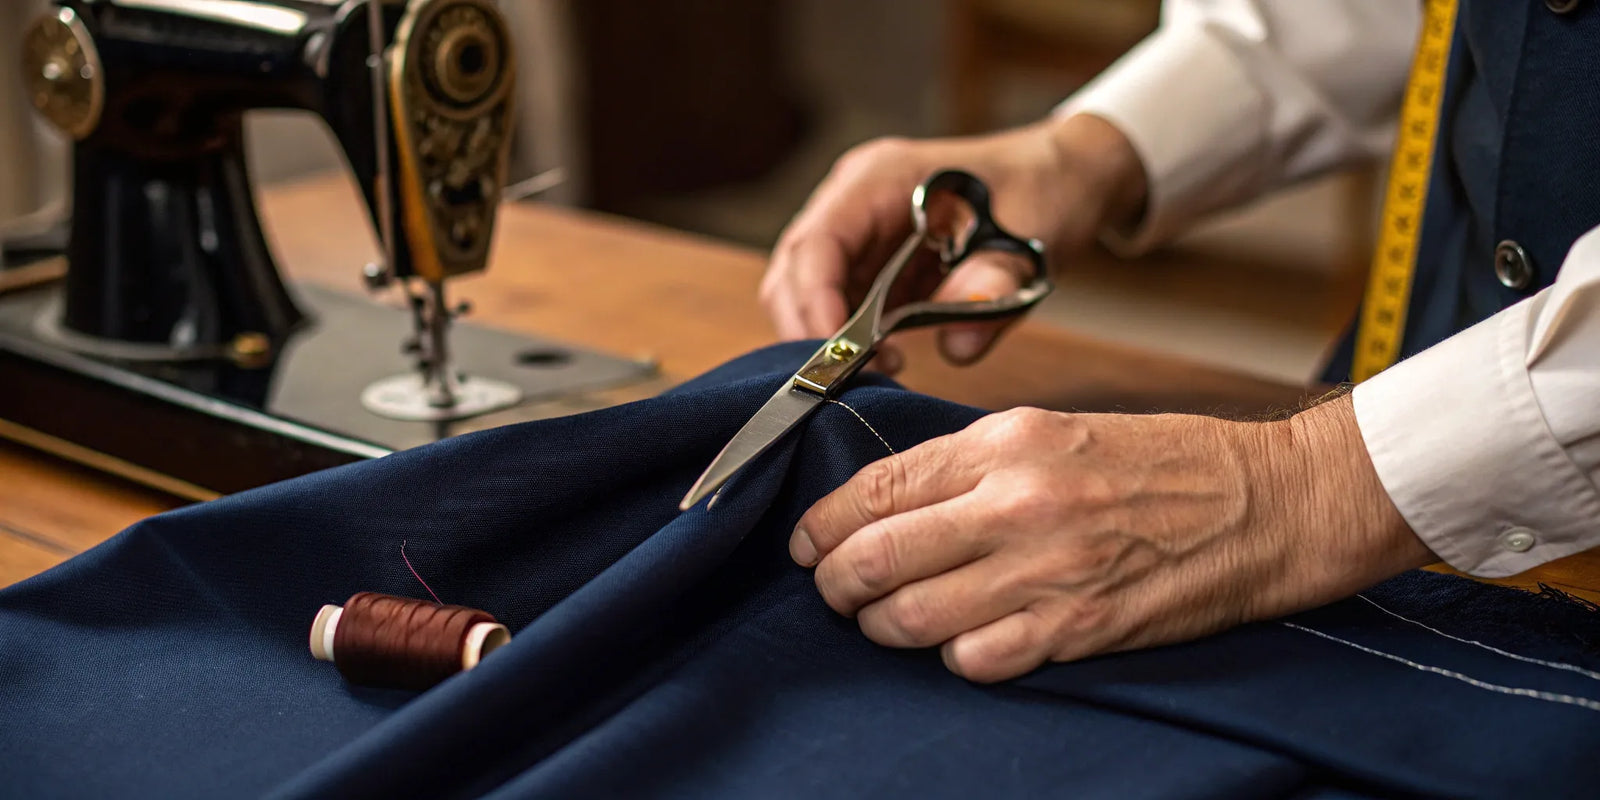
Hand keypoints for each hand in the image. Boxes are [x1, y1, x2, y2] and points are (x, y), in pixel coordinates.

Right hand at [759, 114, 1146, 372]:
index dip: (816, 302)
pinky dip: (850, 338)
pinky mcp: (871, 262)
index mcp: (879, 177)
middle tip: (854, 376)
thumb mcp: (1032, 232)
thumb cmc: (1044, 188)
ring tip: (882, 368)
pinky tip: (889, 358)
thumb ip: (995, 282)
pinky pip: (839, 304)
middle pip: (795, 270)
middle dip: (812, 329)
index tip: (841, 355)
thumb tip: (956, 346)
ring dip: (829, 338)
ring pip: (806, 292)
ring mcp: (859, 231)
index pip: (817, 242)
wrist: (1064, 176)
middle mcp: (854, 200)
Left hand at [788, 395, 1433, 682]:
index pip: (877, 487)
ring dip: (883, 626)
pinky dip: (953, 657)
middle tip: (833, 590)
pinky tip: (961, 643)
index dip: (824, 523)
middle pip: (876, 556)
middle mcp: (1016, 503)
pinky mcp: (1078, 629)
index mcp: (1006, 442)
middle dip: (836, 581)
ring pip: (912, 616)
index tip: (808, 542)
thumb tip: (892, 497)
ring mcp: (1046, 570)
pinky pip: (976, 660)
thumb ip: (973, 461)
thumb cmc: (1166, 462)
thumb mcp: (1056, 430)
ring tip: (885, 621)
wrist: (1269, 502)